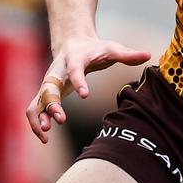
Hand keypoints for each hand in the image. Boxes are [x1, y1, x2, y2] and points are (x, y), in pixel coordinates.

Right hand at [25, 35, 151, 142]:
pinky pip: (34, 109)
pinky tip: (45, 139)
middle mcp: (56, 72)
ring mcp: (48, 84)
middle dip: (51, 104)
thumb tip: (148, 56)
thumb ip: (128, 54)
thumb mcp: (112, 48)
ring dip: (38, 117)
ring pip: (36, 101)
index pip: (74, 70)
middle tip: (61, 120)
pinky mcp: (45, 94)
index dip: (79, 82)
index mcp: (74, 59)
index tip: (85, 95)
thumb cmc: (95, 49)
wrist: (73, 43)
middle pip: (48, 88)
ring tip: (47, 134)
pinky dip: (35, 122)